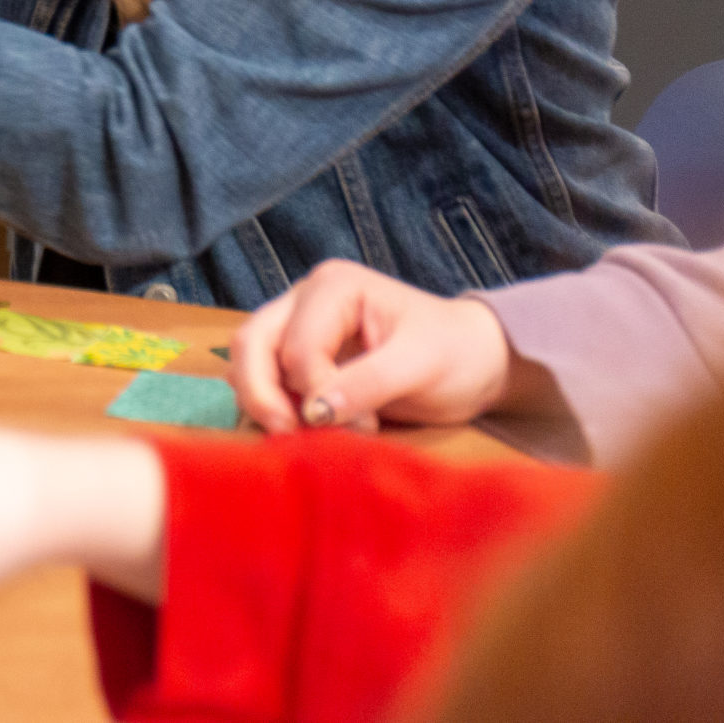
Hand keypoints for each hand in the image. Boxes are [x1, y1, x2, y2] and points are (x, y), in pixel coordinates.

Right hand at [229, 259, 518, 433]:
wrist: (475, 363)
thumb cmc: (457, 355)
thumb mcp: (420, 367)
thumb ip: (368, 383)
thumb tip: (315, 412)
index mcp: (335, 287)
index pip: (298, 345)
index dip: (316, 392)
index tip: (362, 427)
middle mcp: (304, 299)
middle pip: (252, 343)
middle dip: (262, 394)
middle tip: (288, 436)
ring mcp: (295, 324)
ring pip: (248, 361)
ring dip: (264, 401)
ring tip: (299, 434)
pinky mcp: (296, 354)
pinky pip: (263, 378)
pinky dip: (271, 405)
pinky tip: (300, 427)